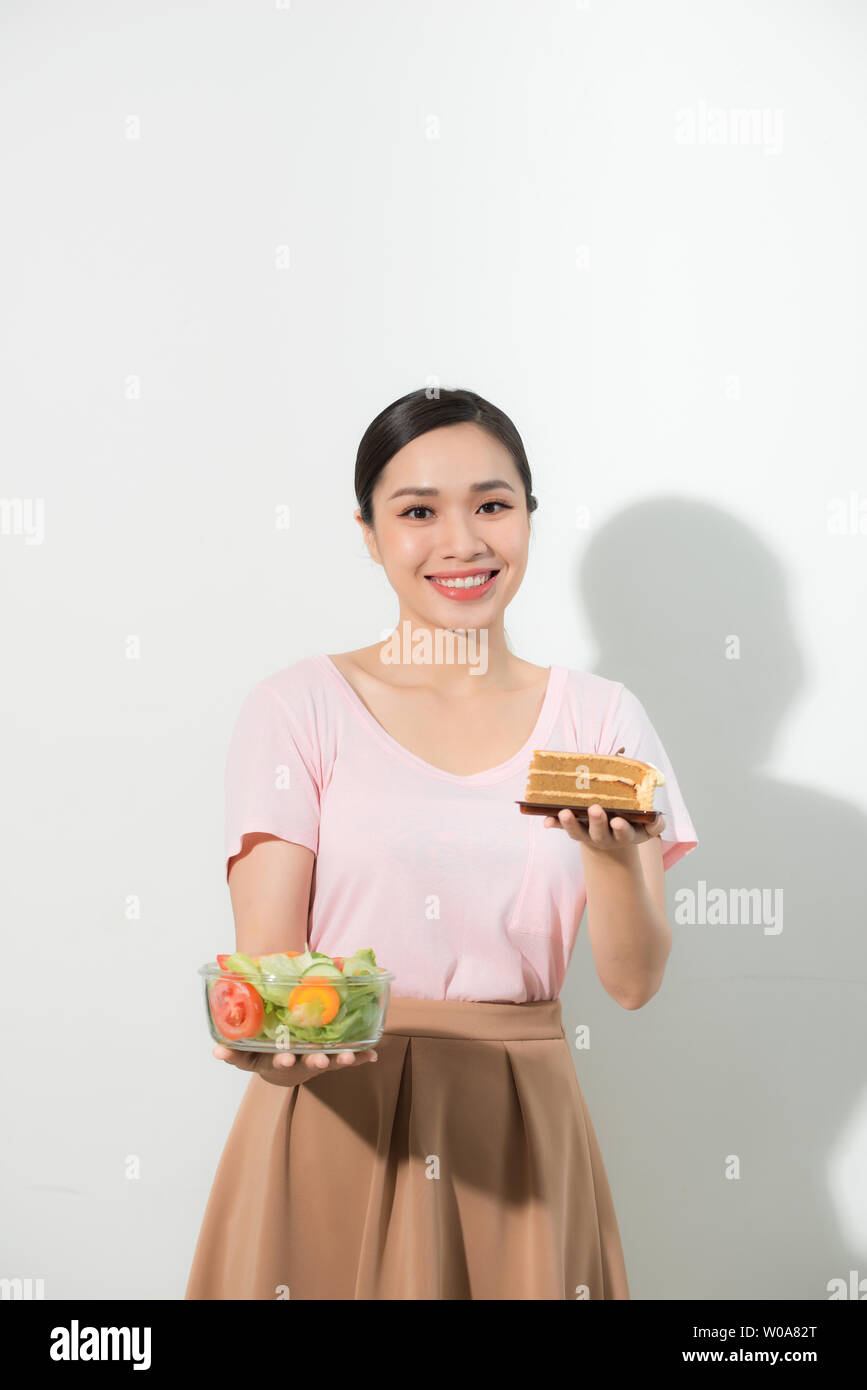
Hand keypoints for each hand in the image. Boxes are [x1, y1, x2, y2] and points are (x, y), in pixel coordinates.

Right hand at [212, 1043, 378, 1086]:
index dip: (280, 1060)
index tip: (283, 1058)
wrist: (283, 1066)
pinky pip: (347, 1059)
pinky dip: (361, 1057)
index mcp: (276, 1060)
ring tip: (349, 1056)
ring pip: (329, 1061)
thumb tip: (215, 1049)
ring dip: (339, 1059)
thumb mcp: (247, 1055)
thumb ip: (232, 1054)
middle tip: (320, 1059)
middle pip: (306, 1064)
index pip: (276, 1061)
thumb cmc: (265, 1053)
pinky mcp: (331, 1059)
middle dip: (312, 1061)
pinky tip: (373, 1054)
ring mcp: (315, 1062)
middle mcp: (298, 1063)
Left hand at [543, 804, 665, 852]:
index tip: (618, 821)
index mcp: (626, 833)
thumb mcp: (644, 818)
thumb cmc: (632, 820)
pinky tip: (546, 820)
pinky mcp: (575, 831)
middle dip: (597, 822)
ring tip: (564, 812)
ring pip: (578, 833)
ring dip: (570, 823)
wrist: (614, 835)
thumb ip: (650, 812)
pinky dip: (554, 823)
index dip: (622, 829)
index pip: (626, 833)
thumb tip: (651, 801)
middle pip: (600, 833)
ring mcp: (589, 835)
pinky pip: (562, 828)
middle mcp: (606, 837)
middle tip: (595, 809)